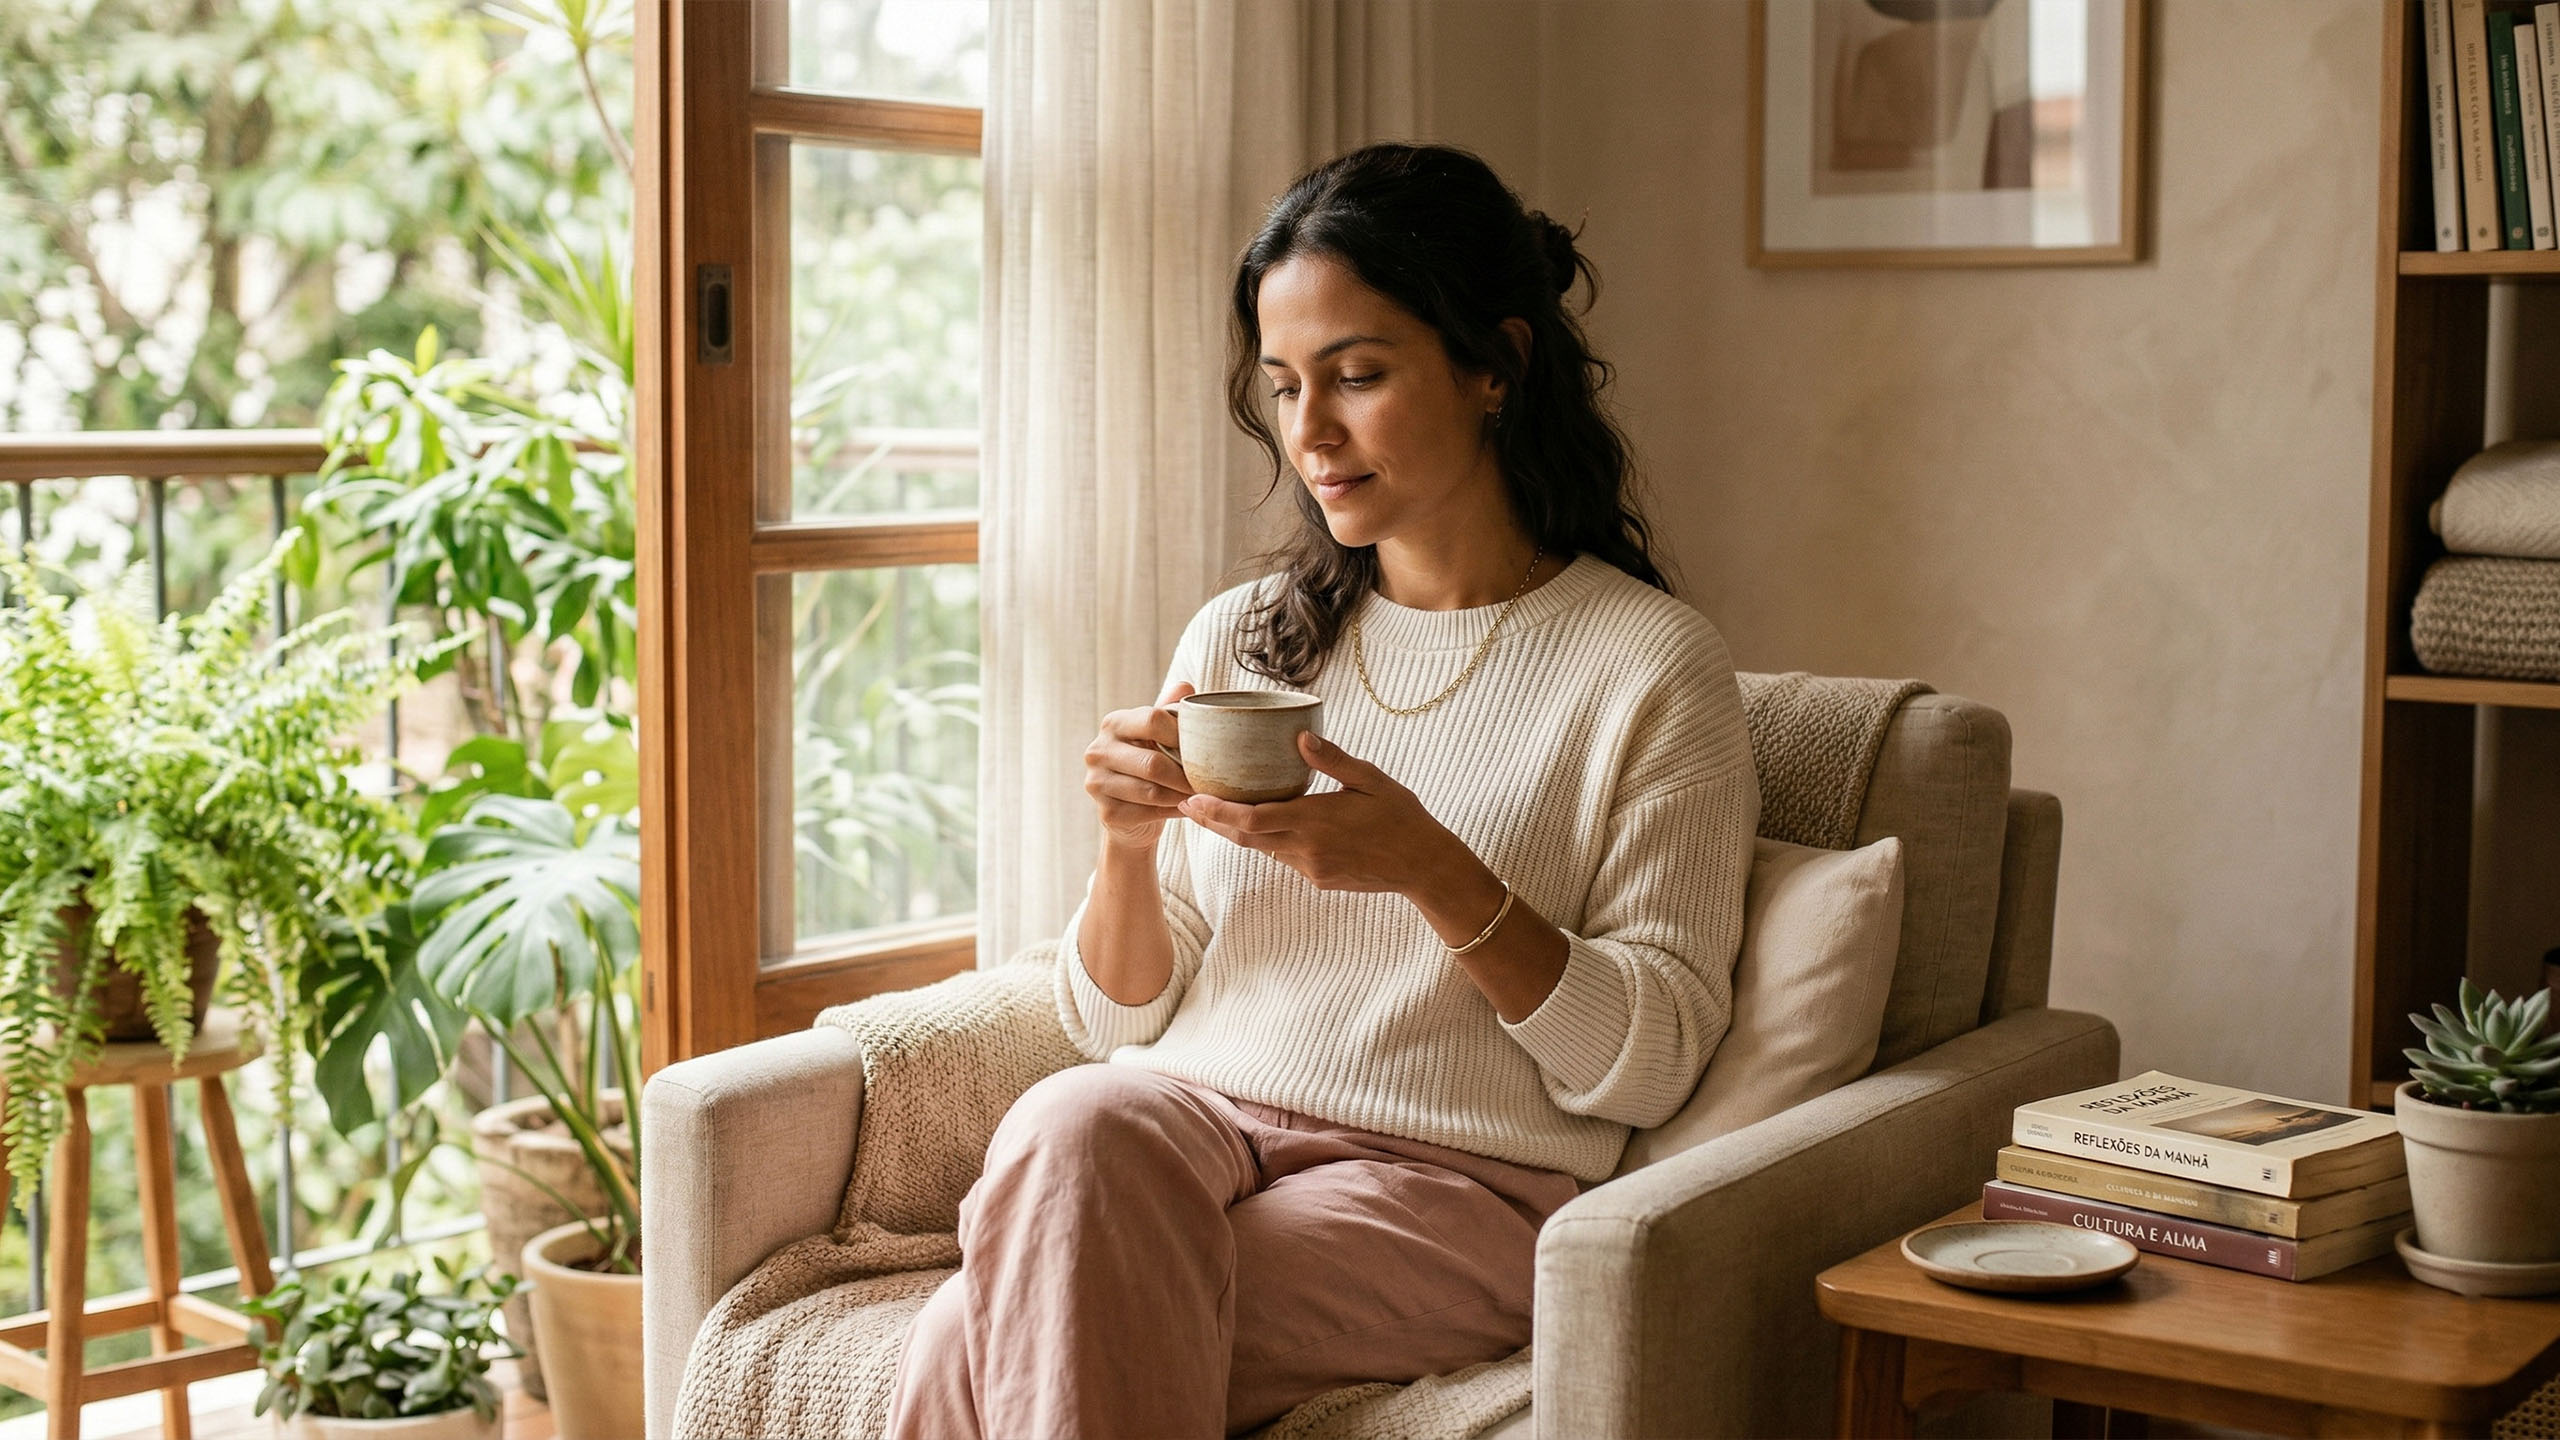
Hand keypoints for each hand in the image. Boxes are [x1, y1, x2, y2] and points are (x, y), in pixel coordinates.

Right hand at [1083, 681, 1195, 845]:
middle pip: (1153, 763)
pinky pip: (1149, 813)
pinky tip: (1186, 808)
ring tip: (1202, 793)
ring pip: (1152, 792)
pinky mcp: (1106, 812)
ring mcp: (1097, 783)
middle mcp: (1098, 751)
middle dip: (1186, 774)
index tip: (1204, 746)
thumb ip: (1169, 710)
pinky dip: (1174, 811)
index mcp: (1113, 723)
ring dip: (1183, 795)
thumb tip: (1186, 686)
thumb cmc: (1149, 764)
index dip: (1183, 733)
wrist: (1132, 811)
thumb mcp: (1158, 735)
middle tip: (1210, 780)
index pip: (1152, 719)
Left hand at [1178, 732, 1467, 895]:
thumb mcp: (1371, 780)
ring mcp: (1311, 868)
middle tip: (1187, 805)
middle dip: (1214, 822)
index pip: (1252, 819)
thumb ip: (1333, 760)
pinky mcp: (1318, 879)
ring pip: (1263, 849)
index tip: (1191, 799)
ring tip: (1213, 812)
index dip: (1216, 812)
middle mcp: (1307, 848)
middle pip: (1246, 837)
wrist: (1424, 866)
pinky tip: (1262, 825)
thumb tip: (1299, 737)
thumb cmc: (1402, 816)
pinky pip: (1285, 857)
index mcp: (1315, 820)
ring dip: (1237, 832)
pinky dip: (1268, 841)